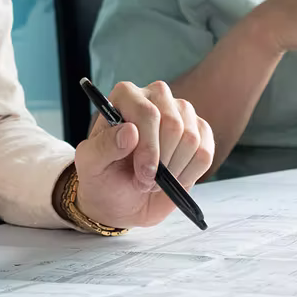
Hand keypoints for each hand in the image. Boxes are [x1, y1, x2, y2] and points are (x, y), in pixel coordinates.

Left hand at [71, 81, 213, 227]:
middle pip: (173, 125)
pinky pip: (205, 153)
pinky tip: (173, 179)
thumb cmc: (103, 178)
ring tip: (155, 180)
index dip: (149, 147)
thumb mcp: (91, 166)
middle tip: (145, 181)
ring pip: (191, 139)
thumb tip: (130, 132)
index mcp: (126, 96)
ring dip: (174, 170)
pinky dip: (189, 174)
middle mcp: (156, 96)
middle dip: (161, 162)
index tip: (144, 173)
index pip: (148, 113)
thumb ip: (104, 147)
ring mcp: (181, 112)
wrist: (122, 199)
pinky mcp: (199, 131)